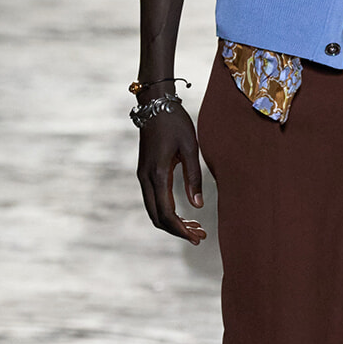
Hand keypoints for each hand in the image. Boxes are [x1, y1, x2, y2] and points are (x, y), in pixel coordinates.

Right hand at [137, 106, 206, 243]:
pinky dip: (166, 212)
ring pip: (154, 211)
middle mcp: (146, 178)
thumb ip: (194, 177)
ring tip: (195, 228)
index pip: (167, 213)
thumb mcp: (191, 147)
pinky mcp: (144, 173)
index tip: (197, 238)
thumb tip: (198, 206)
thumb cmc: (175, 123)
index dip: (181, 230)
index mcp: (158, 174)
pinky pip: (153, 200)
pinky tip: (183, 213)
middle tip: (199, 237)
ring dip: (172, 223)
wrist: (155, 105)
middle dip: (177, 231)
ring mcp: (142, 176)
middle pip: (157, 218)